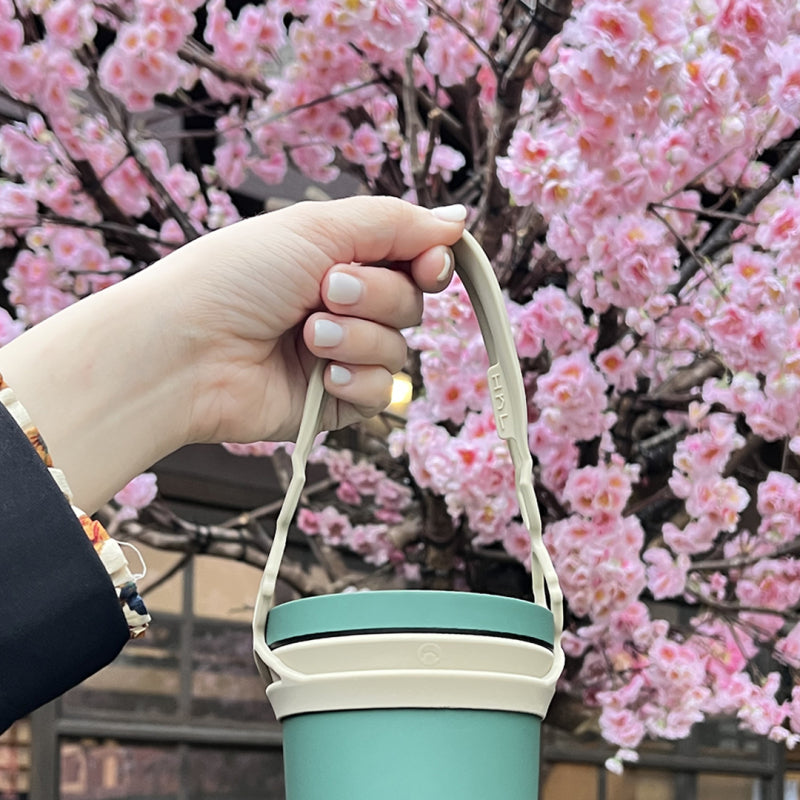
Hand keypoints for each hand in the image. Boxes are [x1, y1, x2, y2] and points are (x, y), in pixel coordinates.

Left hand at [0, 196, 464, 510]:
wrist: (186, 352)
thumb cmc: (237, 277)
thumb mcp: (317, 228)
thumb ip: (395, 223)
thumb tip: (457, 221)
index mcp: (339, 258)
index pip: (413, 260)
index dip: (430, 264)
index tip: (428, 266)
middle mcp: (345, 306)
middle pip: (411, 303)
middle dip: (377, 296)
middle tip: (327, 292)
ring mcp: (340, 356)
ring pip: (399, 349)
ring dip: (359, 338)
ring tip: (309, 336)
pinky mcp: (336, 402)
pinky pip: (382, 393)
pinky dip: (356, 381)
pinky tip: (321, 376)